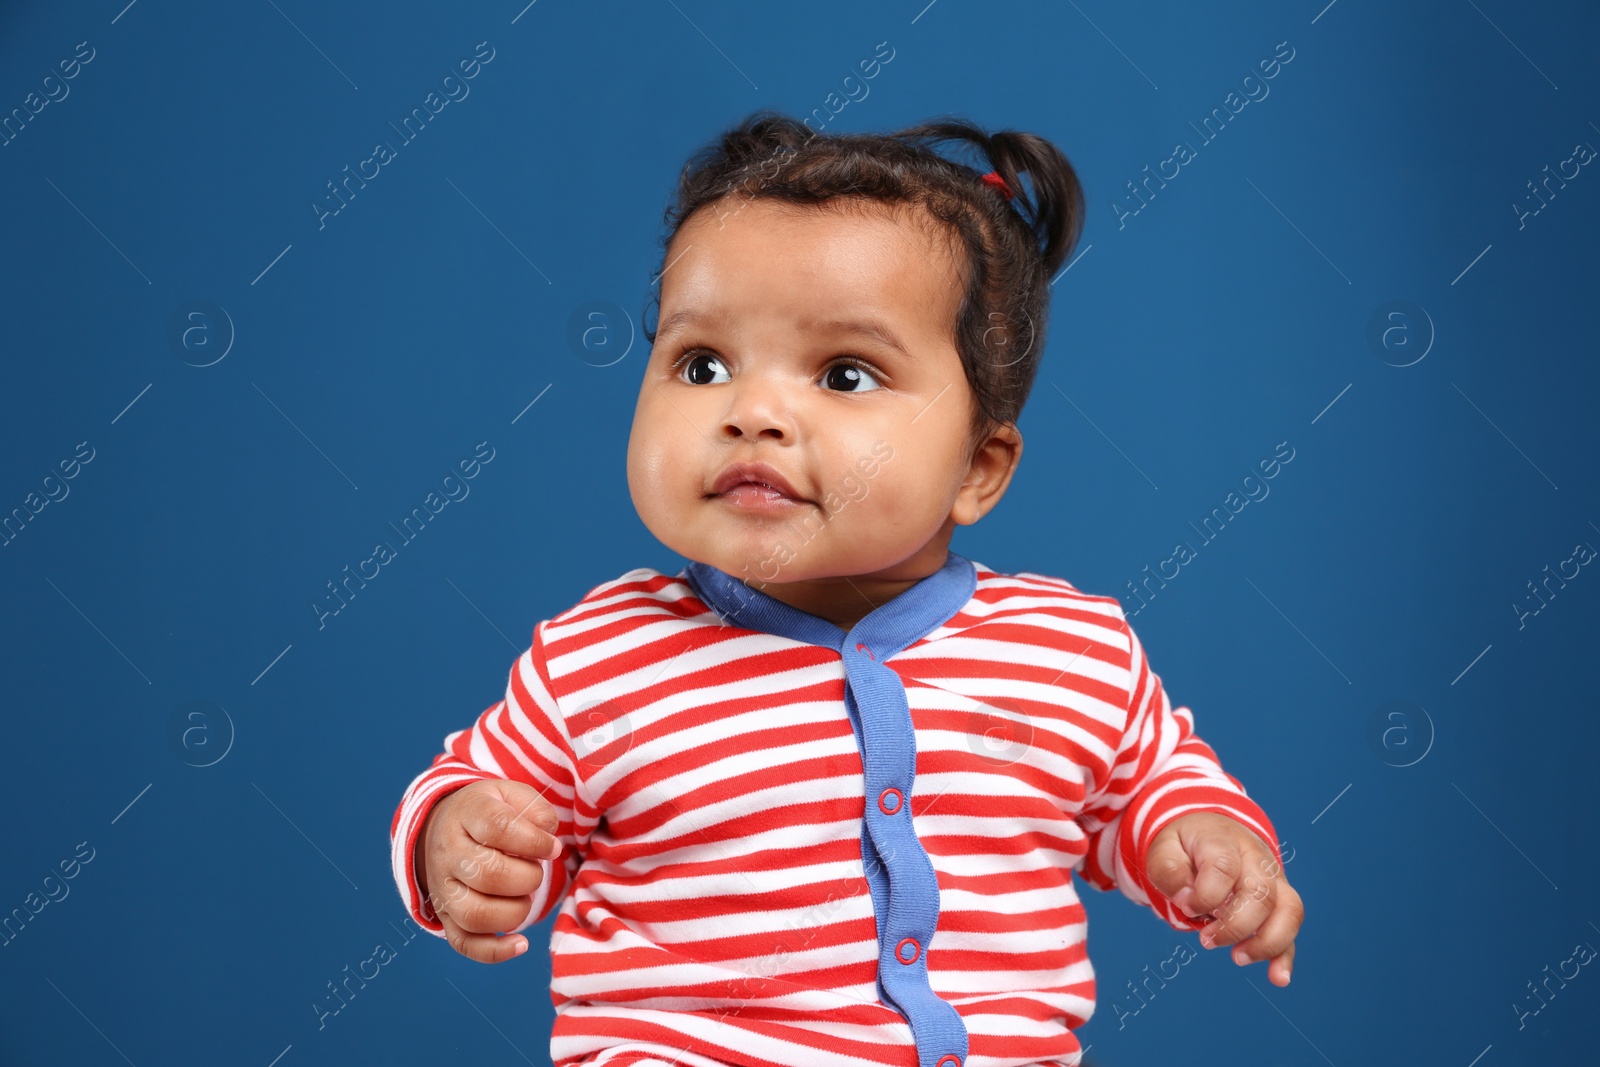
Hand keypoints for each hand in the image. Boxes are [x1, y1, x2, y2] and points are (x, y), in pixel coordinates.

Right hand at [415, 777, 562, 963]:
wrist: (443, 827)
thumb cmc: (490, 812)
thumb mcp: (511, 795)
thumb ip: (536, 809)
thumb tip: (549, 838)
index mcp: (467, 815)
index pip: (499, 827)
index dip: (534, 841)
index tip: (552, 848)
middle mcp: (449, 853)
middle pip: (490, 875)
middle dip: (528, 877)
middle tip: (535, 871)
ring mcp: (444, 889)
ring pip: (476, 914)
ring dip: (516, 911)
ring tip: (525, 896)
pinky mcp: (446, 916)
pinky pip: (464, 943)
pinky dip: (495, 951)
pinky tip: (521, 944)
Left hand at [1144, 811, 1302, 986]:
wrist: (1210, 831)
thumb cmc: (1185, 845)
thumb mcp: (1164, 849)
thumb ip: (1169, 871)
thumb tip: (1188, 902)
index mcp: (1224, 841)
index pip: (1224, 868)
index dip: (1206, 895)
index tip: (1187, 908)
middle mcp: (1257, 859)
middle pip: (1262, 894)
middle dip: (1235, 926)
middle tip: (1206, 940)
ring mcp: (1273, 880)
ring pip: (1288, 910)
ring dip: (1267, 942)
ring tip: (1238, 958)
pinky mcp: (1279, 901)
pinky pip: (1291, 928)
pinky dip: (1286, 954)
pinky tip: (1278, 978)